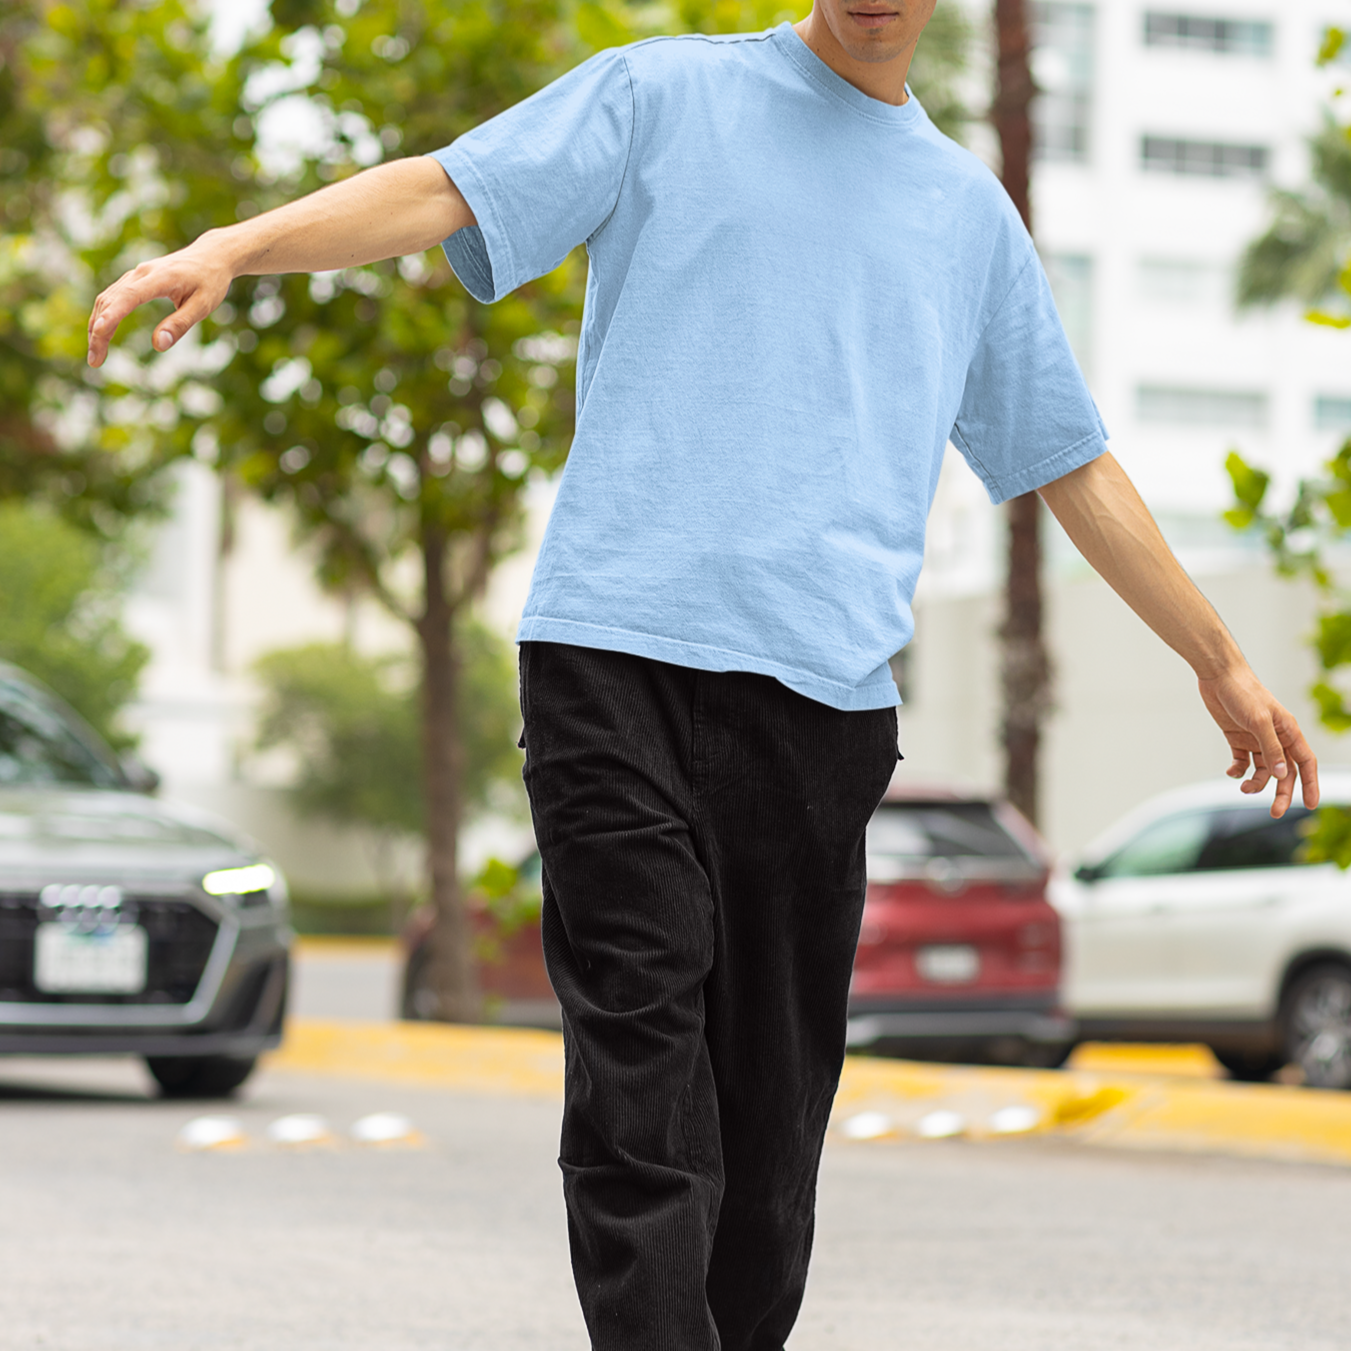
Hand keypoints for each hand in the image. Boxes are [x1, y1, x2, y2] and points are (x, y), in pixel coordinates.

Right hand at [87, 238, 232, 367]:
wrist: (211, 255)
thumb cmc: (210, 282)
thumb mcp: (203, 306)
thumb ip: (180, 324)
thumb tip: (158, 345)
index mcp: (161, 278)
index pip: (130, 297)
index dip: (112, 315)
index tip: (99, 333)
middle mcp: (142, 272)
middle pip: (111, 301)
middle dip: (99, 331)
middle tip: (95, 361)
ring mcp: (135, 274)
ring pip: (107, 299)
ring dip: (96, 326)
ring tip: (96, 355)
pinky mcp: (135, 279)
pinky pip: (112, 297)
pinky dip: (103, 315)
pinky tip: (100, 333)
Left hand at [1197, 666, 1318, 817]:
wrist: (1218, 676)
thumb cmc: (1243, 693)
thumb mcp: (1259, 721)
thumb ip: (1270, 748)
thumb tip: (1281, 774)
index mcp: (1288, 731)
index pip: (1305, 763)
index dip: (1310, 784)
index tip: (1309, 805)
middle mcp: (1275, 737)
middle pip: (1284, 772)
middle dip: (1281, 793)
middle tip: (1274, 812)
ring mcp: (1256, 739)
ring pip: (1262, 770)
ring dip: (1256, 782)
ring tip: (1243, 787)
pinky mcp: (1237, 738)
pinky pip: (1241, 762)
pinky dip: (1237, 770)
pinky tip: (1232, 771)